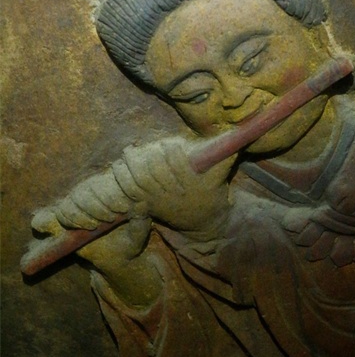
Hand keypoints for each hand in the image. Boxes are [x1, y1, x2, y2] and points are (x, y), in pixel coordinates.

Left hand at [116, 136, 235, 233]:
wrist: (202, 224)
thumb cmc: (212, 193)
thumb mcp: (221, 175)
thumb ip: (225, 153)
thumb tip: (234, 132)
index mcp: (191, 184)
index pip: (179, 166)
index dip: (172, 154)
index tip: (170, 144)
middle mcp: (174, 193)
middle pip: (156, 173)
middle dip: (147, 158)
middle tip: (142, 145)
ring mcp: (159, 200)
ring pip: (140, 182)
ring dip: (131, 167)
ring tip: (127, 153)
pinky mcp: (148, 205)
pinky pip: (131, 193)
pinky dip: (122, 180)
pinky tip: (118, 166)